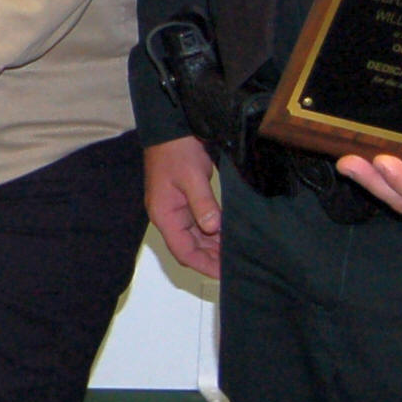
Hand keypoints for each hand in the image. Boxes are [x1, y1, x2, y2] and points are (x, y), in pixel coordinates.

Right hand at [145, 136, 222, 278]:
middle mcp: (168, 216)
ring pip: (195, 238)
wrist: (170, 127)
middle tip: (237, 265)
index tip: (224, 274)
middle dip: (211, 259)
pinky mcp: (184, 201)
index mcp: (164, 214)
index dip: (204, 265)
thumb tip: (213, 229)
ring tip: (236, 253)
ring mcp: (176, 209)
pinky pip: (198, 224)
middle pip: (189, 247)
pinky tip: (229, 236)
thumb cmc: (176, 149)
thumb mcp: (192, 176)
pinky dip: (213, 233)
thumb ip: (203, 204)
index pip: (183, 251)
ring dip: (214, 246)